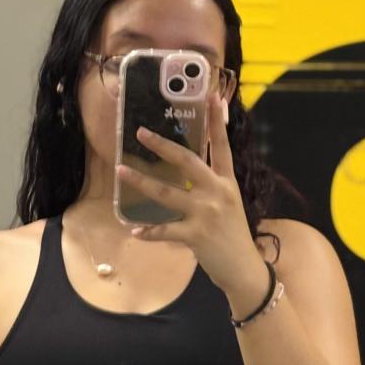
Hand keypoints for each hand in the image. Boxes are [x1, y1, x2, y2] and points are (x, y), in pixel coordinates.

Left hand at [116, 89, 267, 298]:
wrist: (243, 269)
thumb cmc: (232, 234)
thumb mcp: (228, 203)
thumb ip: (211, 185)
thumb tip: (186, 167)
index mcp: (226, 182)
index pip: (221, 146)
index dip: (216, 121)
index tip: (210, 95)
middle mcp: (217, 193)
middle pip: (187, 161)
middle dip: (162, 145)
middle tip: (140, 132)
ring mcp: (206, 214)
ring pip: (166, 193)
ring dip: (141, 182)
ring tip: (120, 171)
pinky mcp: (196, 235)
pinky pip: (165, 231)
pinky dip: (149, 232)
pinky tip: (135, 230)